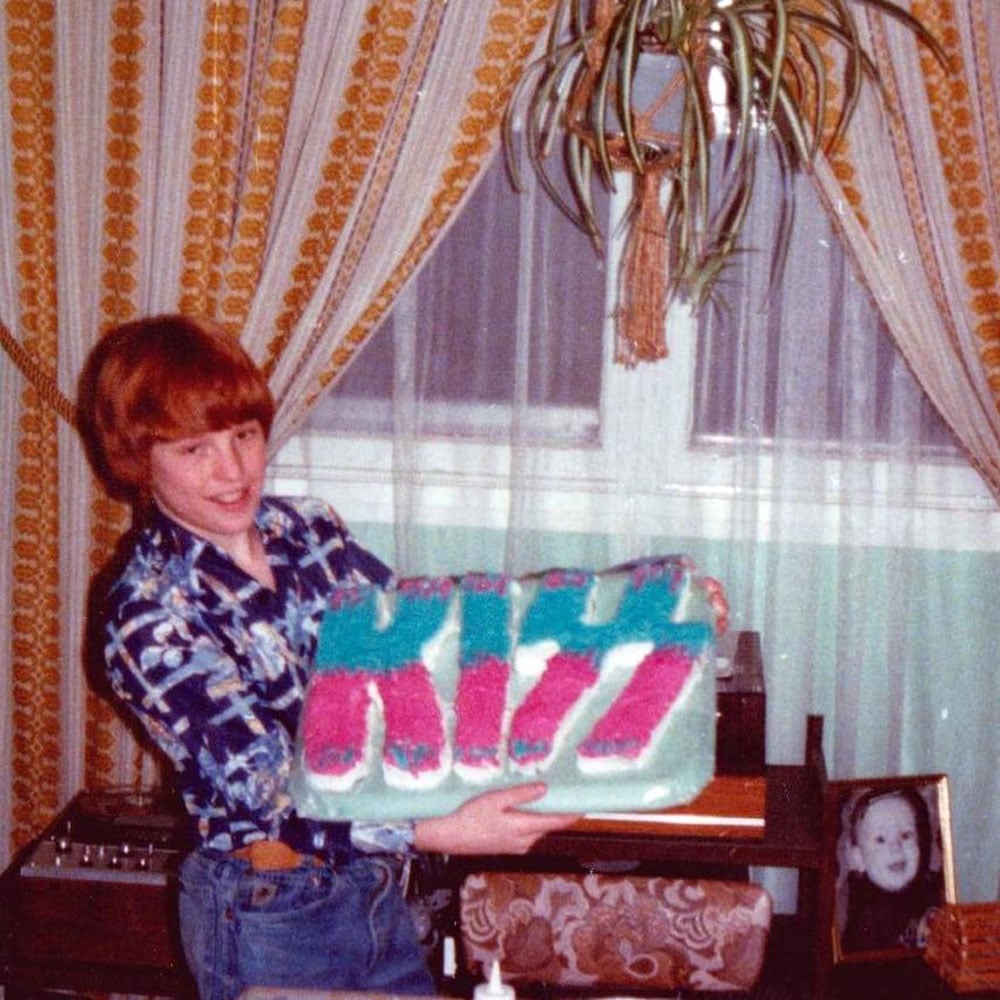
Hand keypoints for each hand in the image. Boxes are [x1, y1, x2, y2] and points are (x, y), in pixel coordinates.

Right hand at [413, 783, 579, 855]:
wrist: (451, 837)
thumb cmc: (471, 816)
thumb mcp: (496, 800)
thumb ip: (521, 795)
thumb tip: (544, 789)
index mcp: (523, 828)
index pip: (555, 822)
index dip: (571, 815)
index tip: (585, 806)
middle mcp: (523, 841)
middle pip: (547, 826)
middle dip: (556, 813)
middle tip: (563, 795)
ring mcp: (515, 846)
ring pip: (536, 830)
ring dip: (542, 818)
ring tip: (544, 800)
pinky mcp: (507, 847)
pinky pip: (526, 834)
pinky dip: (530, 823)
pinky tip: (523, 812)